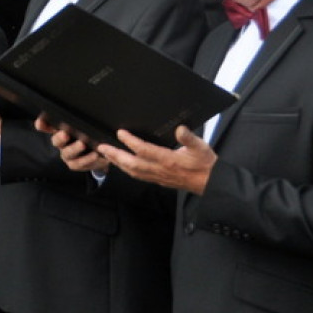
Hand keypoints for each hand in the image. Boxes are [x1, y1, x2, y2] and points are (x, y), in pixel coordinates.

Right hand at [35, 114, 108, 173]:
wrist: (101, 153)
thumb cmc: (93, 135)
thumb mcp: (92, 126)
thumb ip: (93, 122)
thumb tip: (100, 119)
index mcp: (62, 129)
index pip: (48, 125)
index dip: (42, 123)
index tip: (41, 122)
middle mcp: (62, 142)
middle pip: (56, 140)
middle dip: (59, 137)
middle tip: (65, 134)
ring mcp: (67, 154)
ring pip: (67, 153)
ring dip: (74, 148)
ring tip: (83, 144)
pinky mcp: (74, 164)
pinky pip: (77, 163)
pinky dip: (86, 159)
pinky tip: (95, 154)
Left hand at [97, 126, 216, 194]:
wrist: (210, 183)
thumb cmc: (205, 163)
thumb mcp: (201, 147)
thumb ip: (189, 138)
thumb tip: (180, 129)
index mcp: (169, 160)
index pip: (144, 150)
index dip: (130, 141)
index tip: (120, 132)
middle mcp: (160, 170)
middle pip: (132, 164)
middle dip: (115, 155)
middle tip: (102, 147)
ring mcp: (158, 176)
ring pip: (133, 171)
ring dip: (117, 163)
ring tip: (106, 154)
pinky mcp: (158, 180)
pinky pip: (138, 176)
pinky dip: (126, 169)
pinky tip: (121, 165)